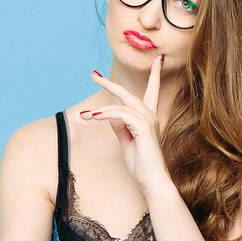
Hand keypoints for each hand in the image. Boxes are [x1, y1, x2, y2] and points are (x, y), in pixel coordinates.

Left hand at [83, 56, 170, 192]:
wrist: (152, 180)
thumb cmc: (141, 164)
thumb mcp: (126, 141)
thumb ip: (120, 126)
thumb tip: (110, 114)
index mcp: (149, 117)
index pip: (152, 90)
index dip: (155, 75)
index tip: (157, 60)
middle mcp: (150, 115)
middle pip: (128, 92)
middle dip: (109, 82)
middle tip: (92, 74)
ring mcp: (148, 120)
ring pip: (121, 103)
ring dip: (100, 109)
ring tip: (84, 115)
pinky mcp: (143, 127)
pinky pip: (120, 114)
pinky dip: (105, 114)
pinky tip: (93, 118)